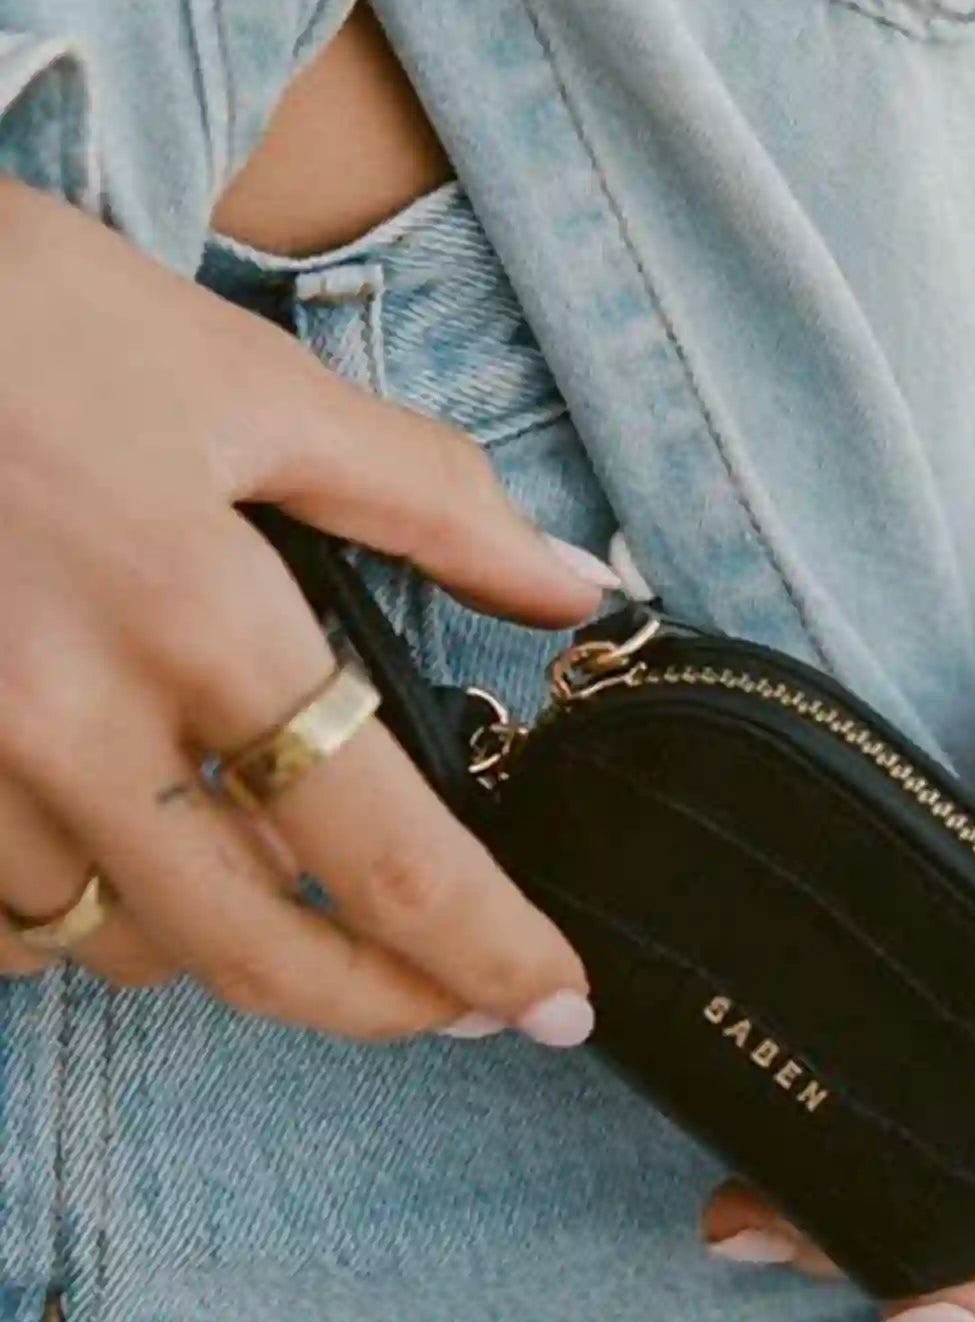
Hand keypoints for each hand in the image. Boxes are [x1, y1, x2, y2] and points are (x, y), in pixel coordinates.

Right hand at [0, 178, 615, 1042]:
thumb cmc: (18, 315)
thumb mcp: (246, 381)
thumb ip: (429, 500)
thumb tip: (573, 586)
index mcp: (197, 620)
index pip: (388, 855)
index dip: (491, 952)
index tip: (558, 1005)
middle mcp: (68, 721)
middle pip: (255, 951)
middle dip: (381, 1003)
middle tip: (457, 1004)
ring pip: (118, 944)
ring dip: (224, 942)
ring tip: (290, 893)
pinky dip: (78, 920)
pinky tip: (125, 866)